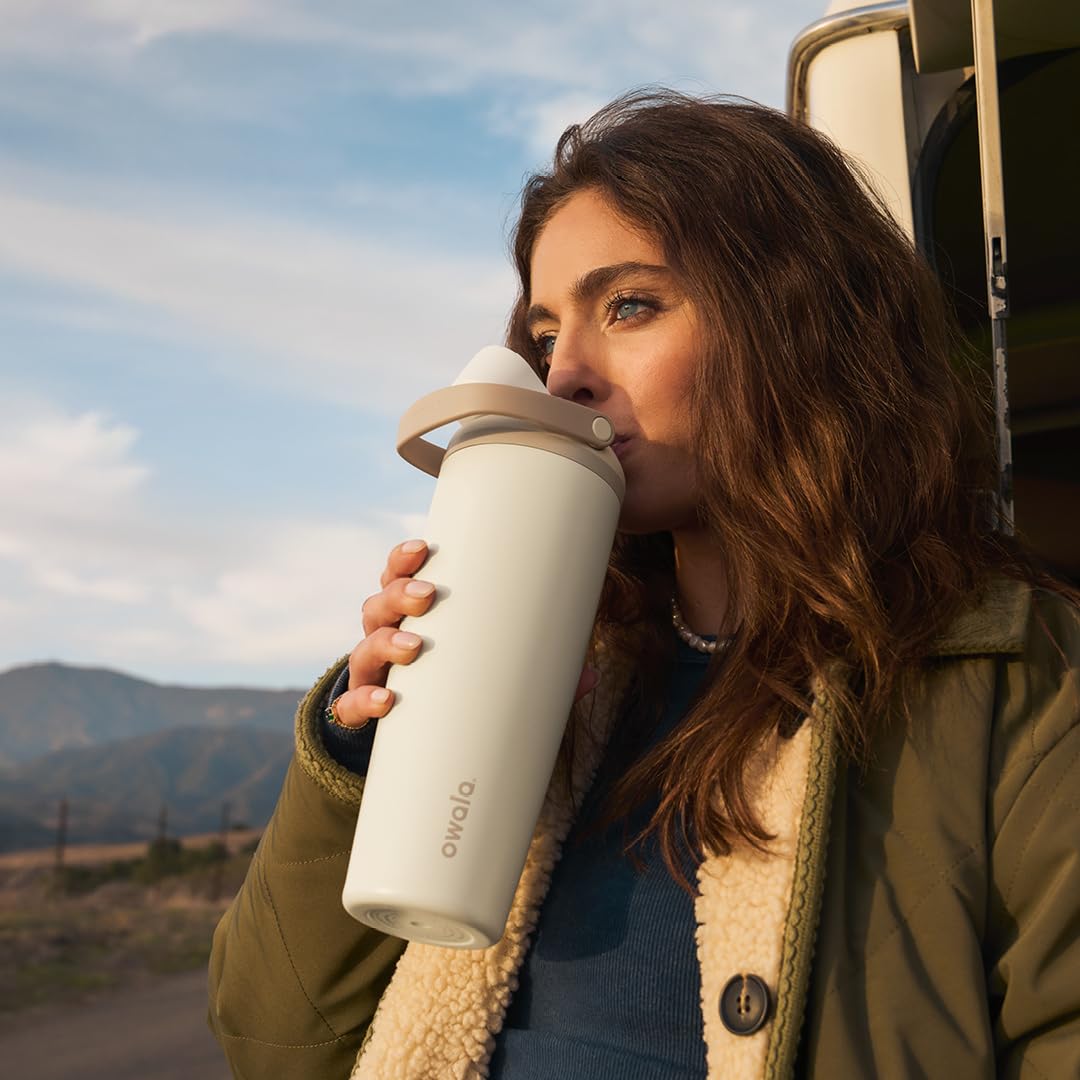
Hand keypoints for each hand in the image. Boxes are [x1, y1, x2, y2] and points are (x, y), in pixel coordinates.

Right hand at [330, 539, 600, 728]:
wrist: (402, 738)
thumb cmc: (450, 684)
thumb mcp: (487, 668)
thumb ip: (535, 669)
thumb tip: (589, 678)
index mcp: (412, 616)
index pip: (400, 576)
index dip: (405, 558)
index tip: (424, 547)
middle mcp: (386, 637)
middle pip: (380, 603)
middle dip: (400, 593)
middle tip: (427, 594)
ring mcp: (372, 674)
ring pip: (365, 646)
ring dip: (385, 642)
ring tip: (412, 647)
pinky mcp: (362, 712)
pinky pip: (353, 704)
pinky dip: (365, 701)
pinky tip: (386, 700)